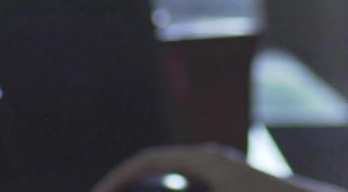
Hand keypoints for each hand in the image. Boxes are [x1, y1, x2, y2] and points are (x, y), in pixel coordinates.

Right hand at [90, 144, 343, 191]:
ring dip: (153, 188)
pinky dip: (172, 191)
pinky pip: (190, 186)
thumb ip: (178, 191)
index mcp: (202, 159)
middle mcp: (210, 158)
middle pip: (156, 168)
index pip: (146, 161)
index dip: (118, 178)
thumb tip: (141, 172)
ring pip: (174, 178)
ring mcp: (221, 169)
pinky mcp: (229, 183)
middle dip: (130, 185)